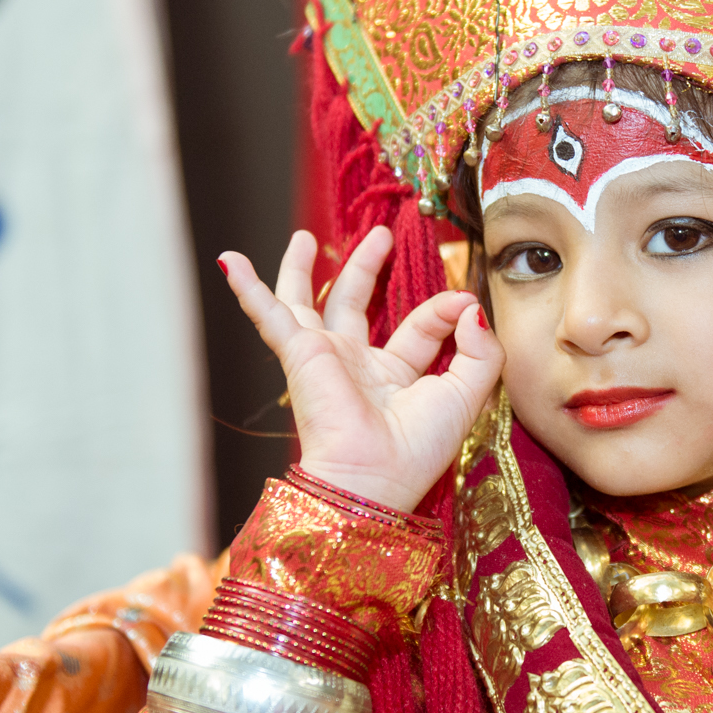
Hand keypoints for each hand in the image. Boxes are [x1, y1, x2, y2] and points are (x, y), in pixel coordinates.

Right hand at [220, 227, 503, 511]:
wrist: (373, 476)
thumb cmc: (417, 448)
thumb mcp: (467, 394)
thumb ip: (481, 350)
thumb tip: (472, 307)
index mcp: (396, 378)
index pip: (419, 328)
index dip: (445, 310)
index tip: (466, 300)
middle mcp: (357, 366)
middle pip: (356, 306)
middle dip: (367, 268)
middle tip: (381, 236)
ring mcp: (324, 358)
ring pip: (307, 304)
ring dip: (302, 270)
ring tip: (302, 238)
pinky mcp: (299, 355)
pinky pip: (269, 314)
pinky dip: (248, 289)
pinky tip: (231, 262)